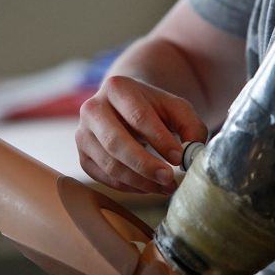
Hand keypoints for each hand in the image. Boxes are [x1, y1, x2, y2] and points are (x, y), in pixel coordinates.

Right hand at [75, 75, 207, 193]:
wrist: (125, 108)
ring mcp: (83, 134)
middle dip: (145, 165)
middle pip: (116, 142)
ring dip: (140, 181)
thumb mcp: (176, 108)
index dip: (159, 139)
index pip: (138, 116)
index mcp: (117, 88)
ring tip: (165, 186)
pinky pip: (105, 178)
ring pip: (110, 164)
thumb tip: (190, 154)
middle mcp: (93, 108)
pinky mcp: (83, 156)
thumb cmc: (154, 108)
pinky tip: (150, 186)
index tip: (179, 158)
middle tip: (169, 179)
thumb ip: (191, 126)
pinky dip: (130, 187)